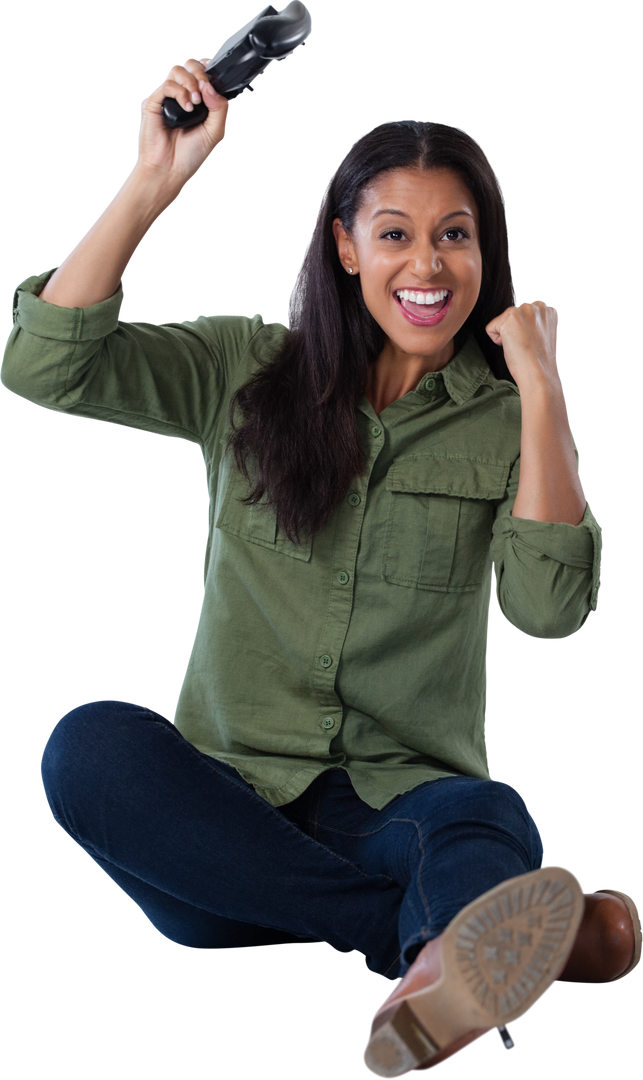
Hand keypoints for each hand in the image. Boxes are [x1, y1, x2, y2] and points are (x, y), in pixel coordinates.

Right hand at [135, 55, 231, 185]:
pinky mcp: (154, 102)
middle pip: (190, 64)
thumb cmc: (190, 155)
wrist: (170, 170)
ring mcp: (167, 97)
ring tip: (196, 102)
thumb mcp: (216, 132)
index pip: (203, 71)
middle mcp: (182, 95)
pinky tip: (187, 108)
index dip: (209, 69)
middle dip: (201, 73)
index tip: (214, 80)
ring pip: (177, 69)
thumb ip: (220, 108)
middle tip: (204, 93)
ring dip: (191, 82)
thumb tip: (209, 85)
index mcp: (198, 100)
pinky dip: (180, 93)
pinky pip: (167, 84)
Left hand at [485, 298, 561, 386]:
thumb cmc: (543, 361)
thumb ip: (539, 323)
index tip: (531, 342)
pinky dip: (496, 340)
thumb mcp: (547, 336)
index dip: (524, 329)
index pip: (526, 311)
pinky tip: (512, 347)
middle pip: (513, 315)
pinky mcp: (510, 316)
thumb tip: (525, 325)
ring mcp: (525, 309)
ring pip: (503, 321)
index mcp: (551, 310)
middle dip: (515, 330)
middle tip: (527, 346)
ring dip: (507, 335)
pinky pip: (491, 327)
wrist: (541, 374)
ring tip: (521, 346)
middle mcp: (539, 304)